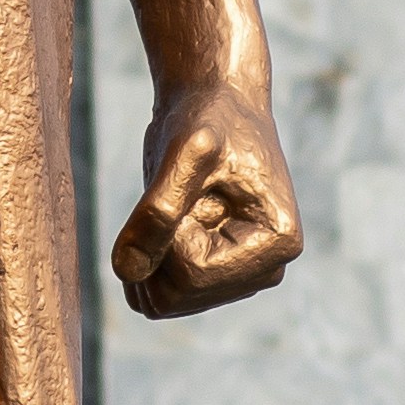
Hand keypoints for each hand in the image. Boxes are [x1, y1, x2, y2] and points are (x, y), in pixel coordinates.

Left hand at [112, 77, 302, 321]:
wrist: (215, 103)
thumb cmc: (209, 118)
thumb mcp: (183, 153)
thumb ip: (157, 210)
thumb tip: (126, 270)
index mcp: (278, 242)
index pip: (193, 276)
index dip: (161, 239)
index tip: (169, 192)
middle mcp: (268, 269)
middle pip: (179, 297)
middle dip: (154, 251)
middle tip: (164, 197)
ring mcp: (243, 276)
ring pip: (166, 302)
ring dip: (149, 255)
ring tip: (165, 205)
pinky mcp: (218, 274)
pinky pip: (163, 298)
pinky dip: (144, 266)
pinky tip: (151, 226)